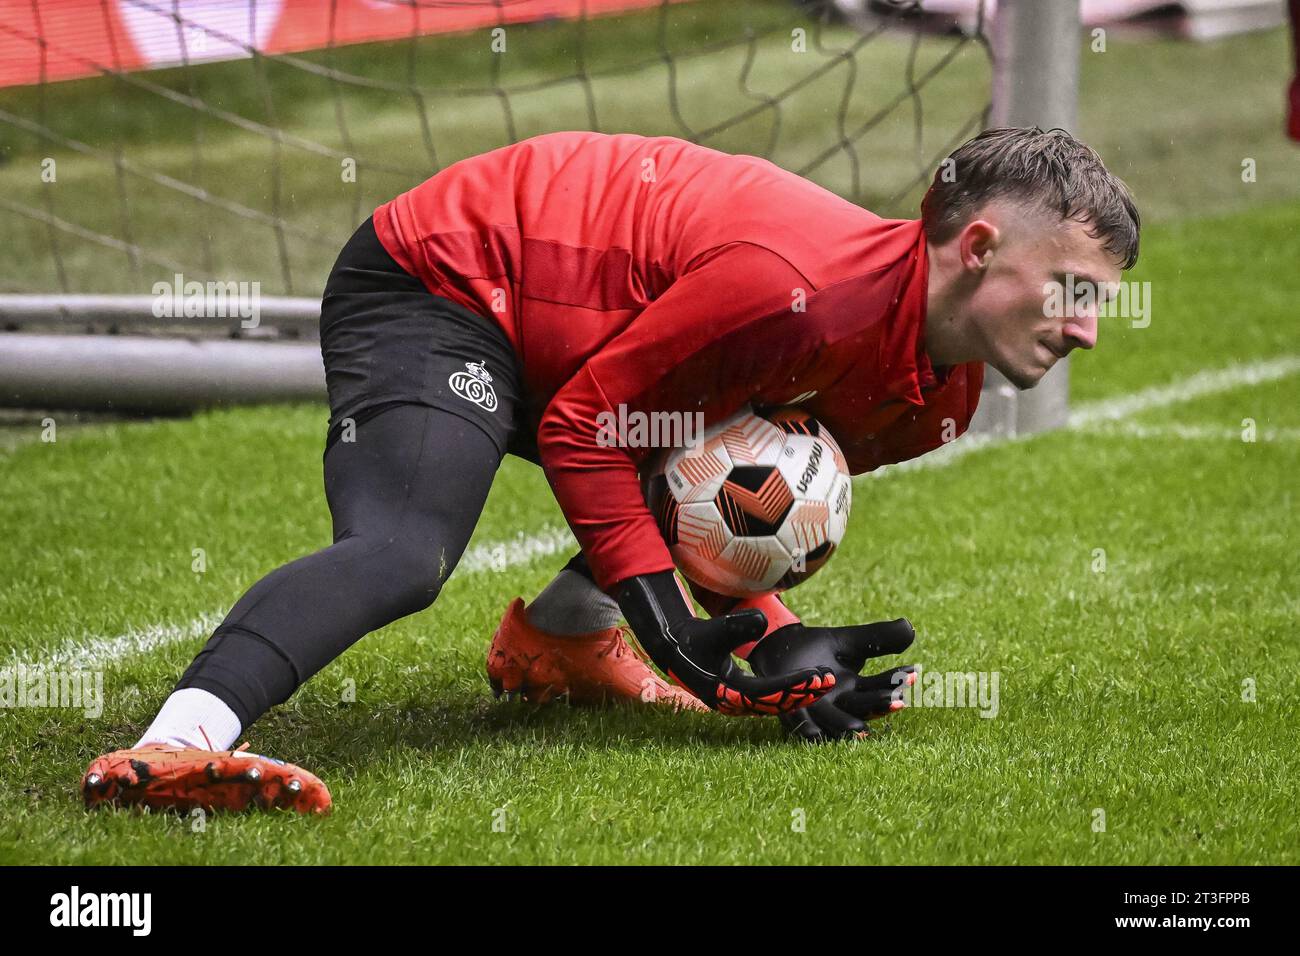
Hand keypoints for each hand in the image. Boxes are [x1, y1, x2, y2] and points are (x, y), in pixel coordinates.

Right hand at [615, 572, 834, 715]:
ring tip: (824, 681)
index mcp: (728, 692)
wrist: (675, 647)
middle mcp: (735, 702)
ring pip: (775, 703)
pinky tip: (806, 683)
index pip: (770, 692)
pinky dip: (789, 691)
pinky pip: (771, 698)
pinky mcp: (740, 695)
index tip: (818, 677)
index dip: (795, 684)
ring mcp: (738, 701)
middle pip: (776, 703)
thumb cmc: (692, 639)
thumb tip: (763, 622)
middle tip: (829, 680)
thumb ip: (737, 626)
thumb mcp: (714, 629)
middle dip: (804, 692)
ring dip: (800, 693)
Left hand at [747, 618, 916, 740]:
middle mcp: (840, 704)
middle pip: (863, 707)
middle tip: (897, 702)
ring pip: (834, 723)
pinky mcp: (790, 710)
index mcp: (858, 689)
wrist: (779, 646)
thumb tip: (910, 629)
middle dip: (879, 705)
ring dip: (846, 725)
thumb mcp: (851, 640)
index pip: (882, 687)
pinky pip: (798, 724)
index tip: (913, 673)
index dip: (897, 681)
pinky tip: (813, 733)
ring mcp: (817, 710)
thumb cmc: (819, 648)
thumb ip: (878, 638)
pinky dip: (806, 729)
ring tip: (859, 728)